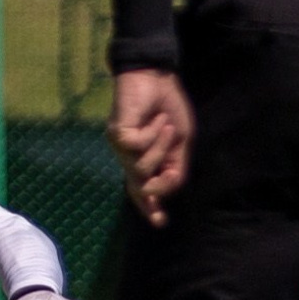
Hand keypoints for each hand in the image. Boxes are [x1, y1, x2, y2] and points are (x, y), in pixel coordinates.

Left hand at [107, 70, 195, 224]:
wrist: (156, 77)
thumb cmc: (168, 106)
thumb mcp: (181, 143)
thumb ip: (175, 168)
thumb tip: (164, 189)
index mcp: (144, 158)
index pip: (142, 188)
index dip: (150, 206)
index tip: (160, 222)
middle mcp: (128, 156)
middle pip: (137, 188)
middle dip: (151, 197)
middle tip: (159, 215)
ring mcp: (120, 147)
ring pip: (142, 168)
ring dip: (161, 147)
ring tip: (164, 124)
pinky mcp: (117, 135)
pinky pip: (138, 146)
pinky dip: (153, 133)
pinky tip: (155, 118)